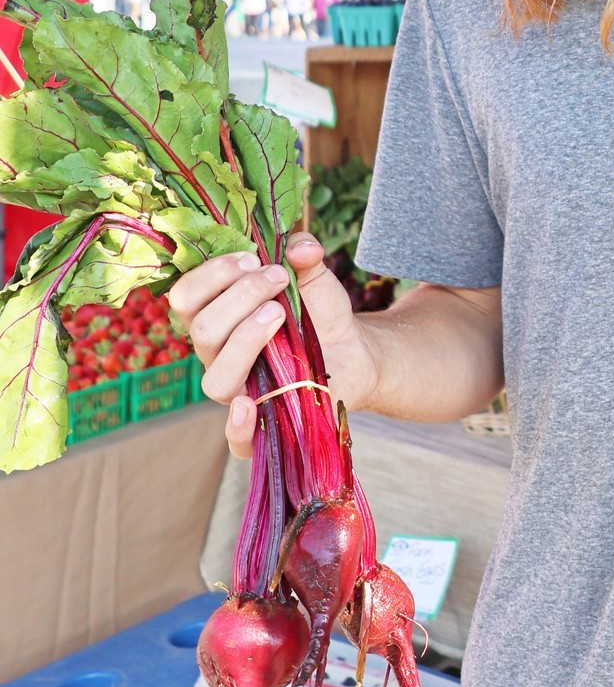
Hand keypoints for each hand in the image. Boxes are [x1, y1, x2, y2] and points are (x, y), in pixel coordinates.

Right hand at [167, 233, 378, 459]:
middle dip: (240, 295)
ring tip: (279, 313)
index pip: (186, 297)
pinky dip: (238, 426)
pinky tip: (250, 403)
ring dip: (244, 338)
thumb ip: (305, 255)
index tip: (253, 255)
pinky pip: (236, 440)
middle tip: (278, 277)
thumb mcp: (315, 276)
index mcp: (216, 316)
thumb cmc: (320, 311)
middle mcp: (216, 355)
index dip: (212, 274)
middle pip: (202, 330)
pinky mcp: (264, 420)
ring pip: (215, 376)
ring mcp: (237, 390)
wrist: (354, 349)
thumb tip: (301, 246)